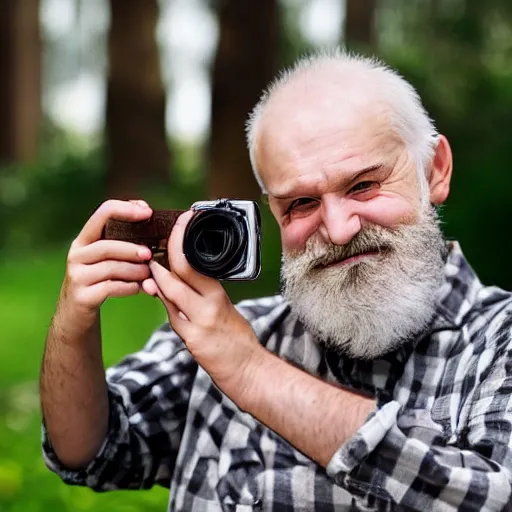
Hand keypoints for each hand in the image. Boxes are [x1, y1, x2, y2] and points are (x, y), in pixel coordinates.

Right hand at [60, 199, 153, 319]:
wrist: (76, 314)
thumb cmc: (100, 280)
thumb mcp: (107, 257)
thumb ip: (123, 239)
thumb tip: (148, 213)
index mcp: (85, 239)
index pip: (103, 213)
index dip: (126, 209)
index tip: (148, 212)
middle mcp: (77, 254)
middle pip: (107, 245)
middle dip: (132, 249)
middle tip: (149, 254)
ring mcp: (77, 276)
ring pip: (111, 268)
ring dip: (135, 270)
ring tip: (148, 274)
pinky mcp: (82, 297)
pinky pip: (110, 288)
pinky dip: (129, 287)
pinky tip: (139, 288)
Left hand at [143, 210, 263, 395]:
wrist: (248, 369)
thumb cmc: (238, 338)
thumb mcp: (226, 310)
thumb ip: (204, 295)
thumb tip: (183, 280)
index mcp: (219, 296)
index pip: (194, 263)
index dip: (181, 241)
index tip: (177, 224)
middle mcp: (208, 307)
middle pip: (178, 275)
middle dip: (160, 257)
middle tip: (150, 245)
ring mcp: (198, 324)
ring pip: (169, 294)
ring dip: (156, 279)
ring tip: (148, 265)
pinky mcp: (191, 340)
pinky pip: (171, 317)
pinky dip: (163, 302)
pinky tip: (154, 291)